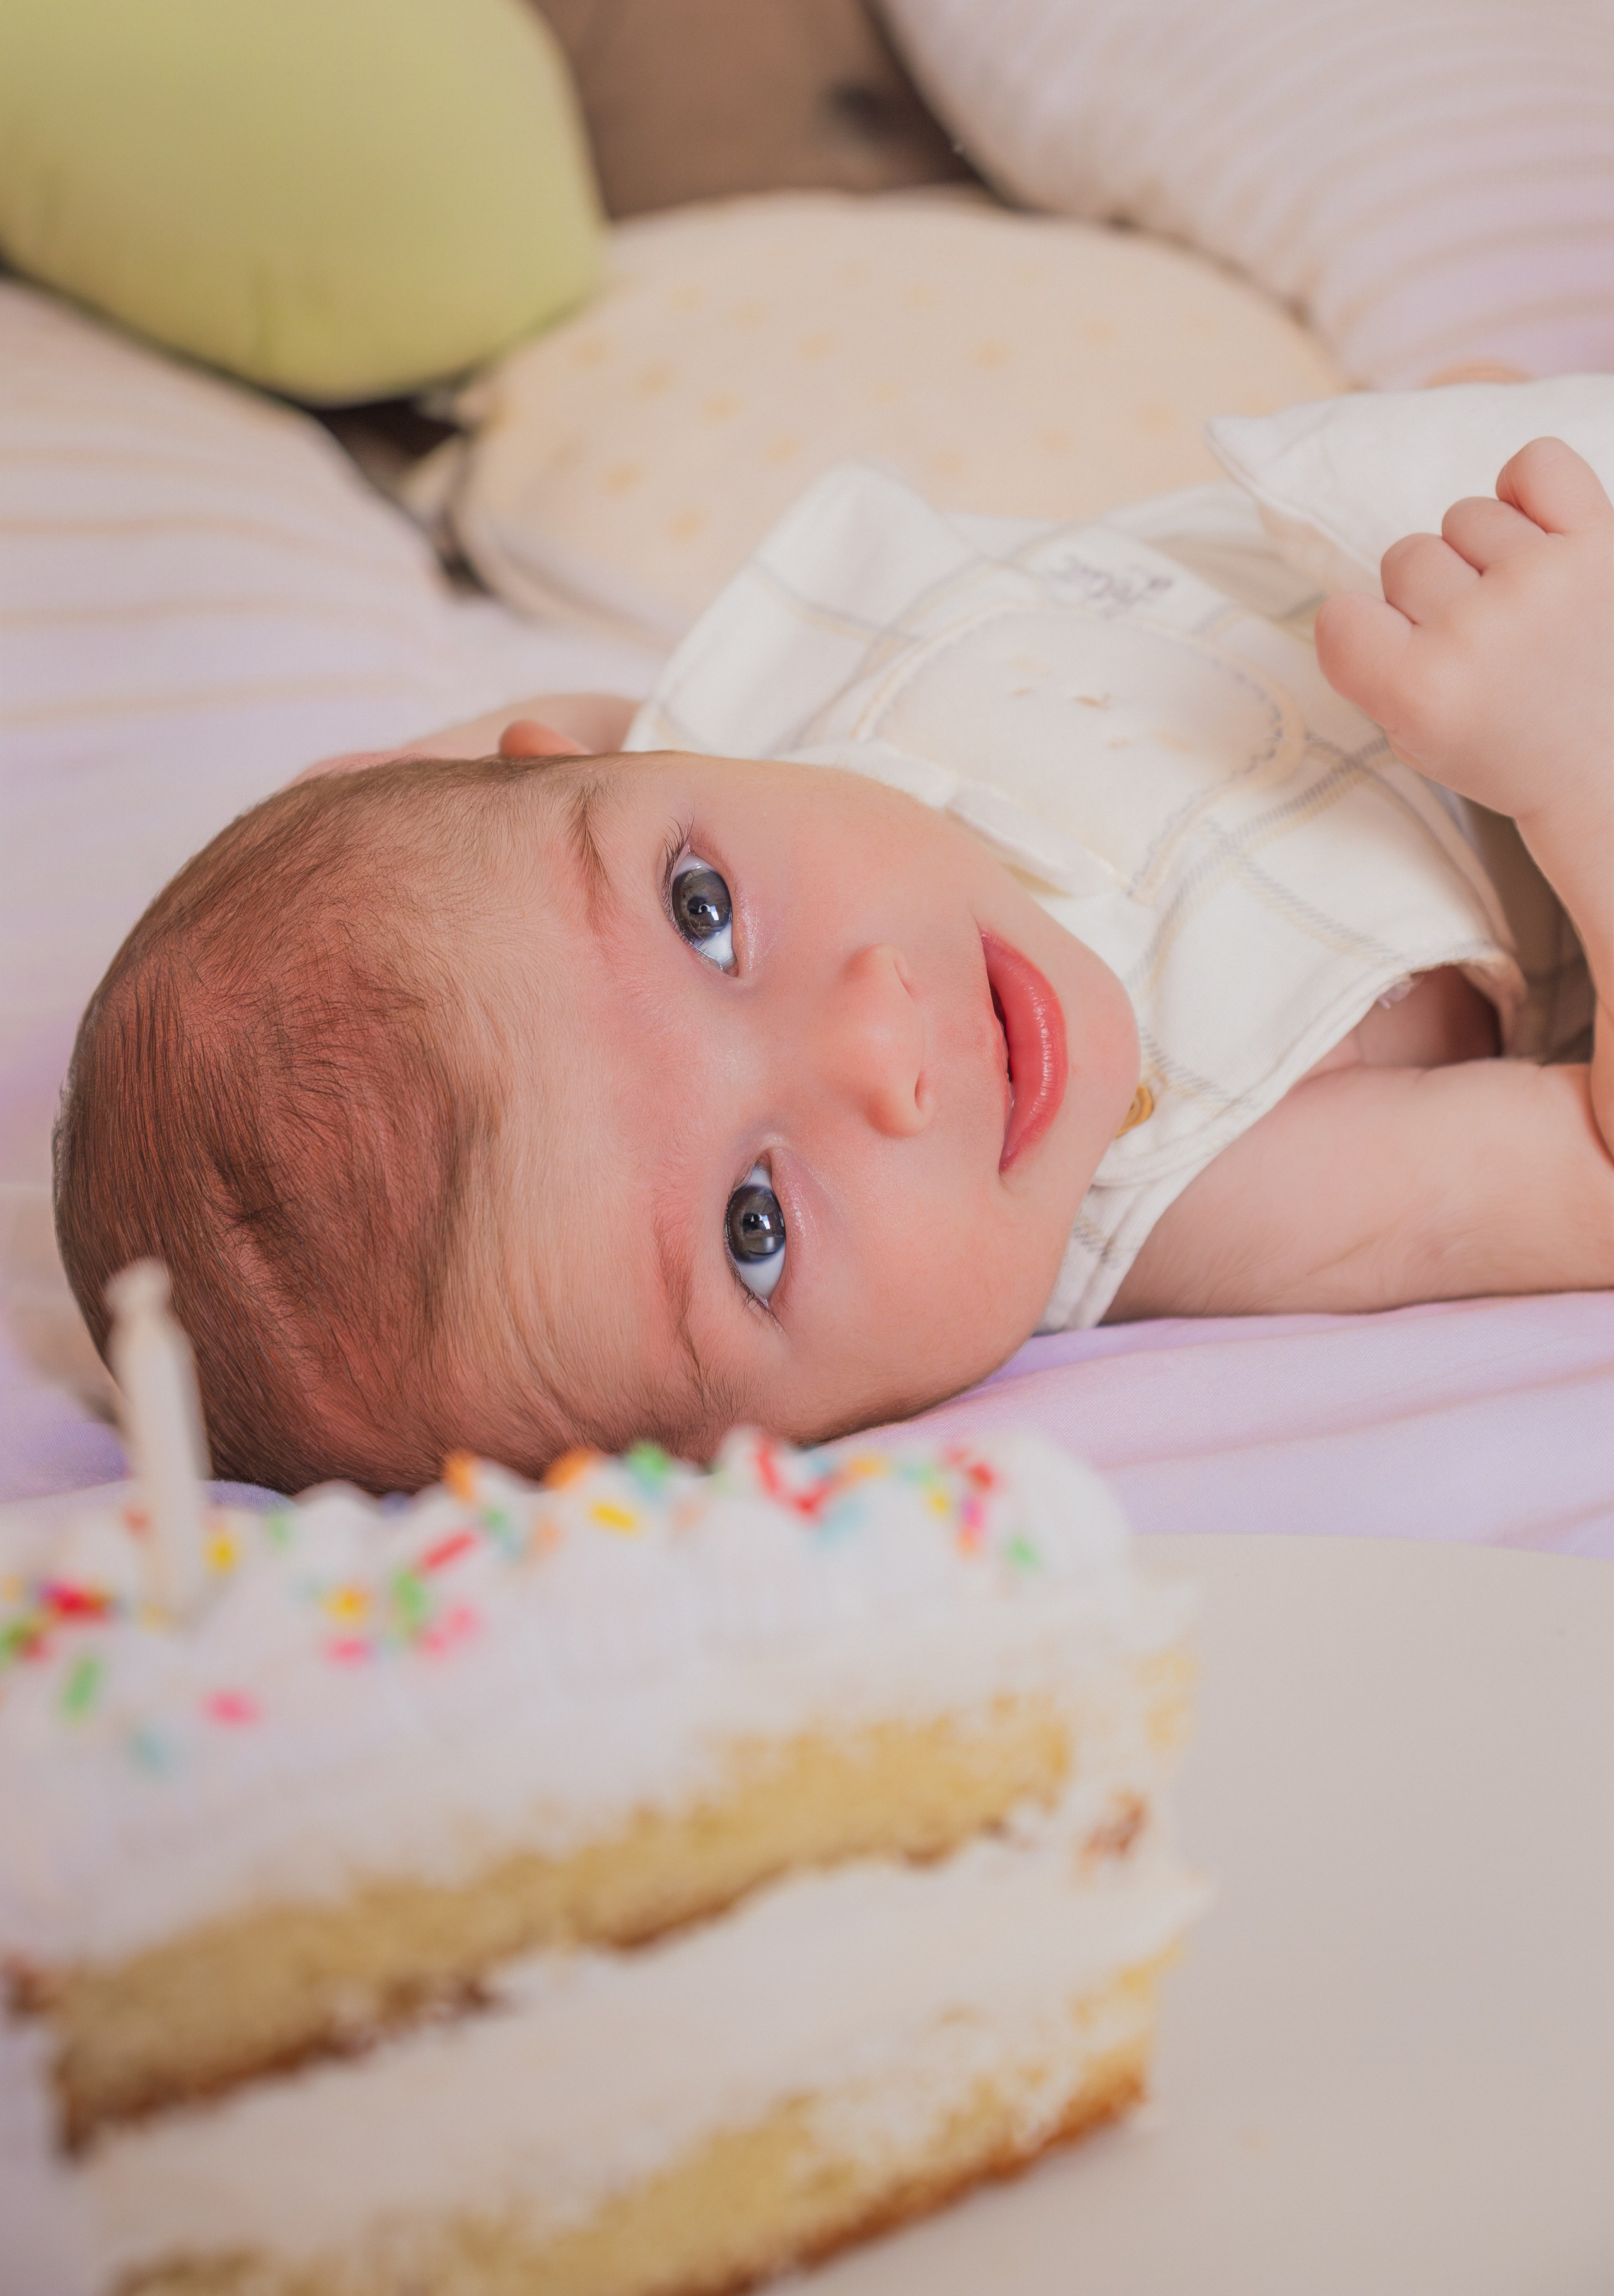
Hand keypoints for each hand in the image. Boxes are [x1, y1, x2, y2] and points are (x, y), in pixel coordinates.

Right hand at [1314, 437, 1612, 837]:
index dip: (1367, 635)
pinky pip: (1539, 463)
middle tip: (1479, 646)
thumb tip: (1375, 586)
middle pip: (1405, 556)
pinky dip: (1530, 489)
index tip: (1406, 661)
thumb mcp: (1411, 737)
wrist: (1603, 764)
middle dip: (1431, 596)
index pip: (1340, 617)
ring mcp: (1544, 579)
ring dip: (1483, 553)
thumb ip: (1374, 663)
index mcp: (1422, 690)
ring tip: (1521, 608)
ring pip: (1465, 515)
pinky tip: (1542, 538)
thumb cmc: (1506, 745)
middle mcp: (1479, 629)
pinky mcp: (1602, 542)